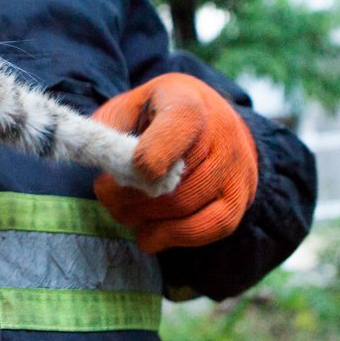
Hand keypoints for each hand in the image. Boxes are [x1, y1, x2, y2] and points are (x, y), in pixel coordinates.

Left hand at [92, 73, 257, 253]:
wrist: (212, 121)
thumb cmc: (160, 115)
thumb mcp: (132, 104)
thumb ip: (111, 124)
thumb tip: (100, 154)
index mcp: (190, 103)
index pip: (180, 124)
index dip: (154, 152)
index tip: (130, 169)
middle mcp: (223, 134)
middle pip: (176, 179)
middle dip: (132, 196)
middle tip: (105, 195)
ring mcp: (236, 169)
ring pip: (189, 207)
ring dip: (146, 218)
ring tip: (122, 213)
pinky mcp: (239, 199)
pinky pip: (210, 228)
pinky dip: (173, 237)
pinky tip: (148, 235)